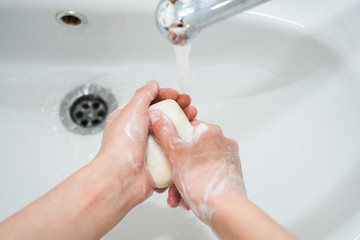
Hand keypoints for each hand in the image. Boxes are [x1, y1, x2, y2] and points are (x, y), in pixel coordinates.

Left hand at [97, 80, 196, 205]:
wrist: (123, 177)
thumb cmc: (121, 146)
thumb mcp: (131, 111)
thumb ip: (143, 95)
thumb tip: (151, 84)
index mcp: (129, 120)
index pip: (150, 103)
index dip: (165, 96)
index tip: (177, 95)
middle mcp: (139, 134)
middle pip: (163, 116)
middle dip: (179, 109)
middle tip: (189, 106)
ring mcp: (149, 148)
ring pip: (170, 133)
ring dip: (183, 125)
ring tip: (193, 119)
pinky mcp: (158, 162)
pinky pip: (173, 150)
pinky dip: (182, 143)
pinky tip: (189, 138)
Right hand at [149, 112, 245, 223]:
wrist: (225, 209)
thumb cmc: (204, 182)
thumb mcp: (175, 154)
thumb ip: (164, 133)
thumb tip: (157, 117)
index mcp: (210, 131)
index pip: (186, 128)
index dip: (172, 141)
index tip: (165, 151)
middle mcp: (222, 142)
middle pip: (190, 150)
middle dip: (175, 168)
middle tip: (168, 179)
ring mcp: (226, 159)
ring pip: (197, 166)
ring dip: (182, 180)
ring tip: (176, 195)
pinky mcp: (228, 174)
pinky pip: (205, 176)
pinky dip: (194, 186)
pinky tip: (185, 199)